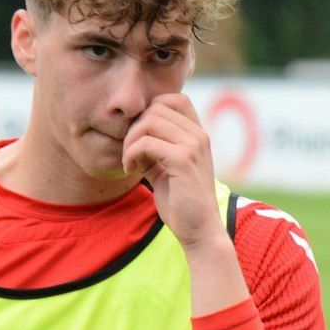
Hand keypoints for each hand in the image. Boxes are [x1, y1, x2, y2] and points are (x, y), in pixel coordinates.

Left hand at [124, 93, 221, 248]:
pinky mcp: (182, 160)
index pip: (174, 99)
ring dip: (130, 141)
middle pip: (156, 107)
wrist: (200, 230)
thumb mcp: (167, 168)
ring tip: (130, 163)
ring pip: (148, 121)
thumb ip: (156, 147)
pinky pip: (146, 142)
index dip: (151, 110)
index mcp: (199, 135)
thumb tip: (133, 131)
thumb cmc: (182, 202)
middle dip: (135, 127)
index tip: (140, 138)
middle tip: (130, 153)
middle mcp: (199, 135)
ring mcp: (193, 146)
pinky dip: (131, 155)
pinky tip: (132, 171)